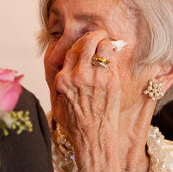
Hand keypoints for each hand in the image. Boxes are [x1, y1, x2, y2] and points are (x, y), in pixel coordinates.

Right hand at [53, 30, 122, 171]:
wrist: (93, 138)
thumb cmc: (76, 124)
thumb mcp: (58, 102)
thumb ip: (60, 84)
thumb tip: (64, 69)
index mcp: (63, 79)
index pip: (71, 50)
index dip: (79, 41)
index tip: (85, 40)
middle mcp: (78, 75)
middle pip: (87, 41)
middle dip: (94, 34)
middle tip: (99, 33)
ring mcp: (96, 77)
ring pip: (103, 46)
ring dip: (106, 41)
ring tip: (107, 42)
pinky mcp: (111, 81)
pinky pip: (113, 60)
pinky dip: (114, 55)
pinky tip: (114, 55)